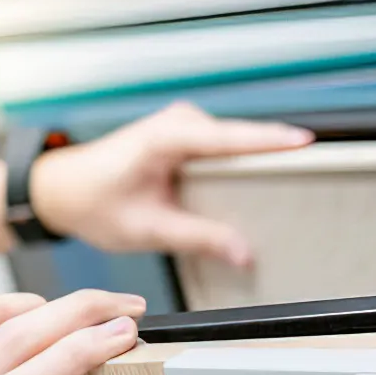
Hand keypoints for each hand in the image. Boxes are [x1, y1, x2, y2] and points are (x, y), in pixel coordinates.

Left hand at [29, 102, 312, 266]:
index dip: (270, 141)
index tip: (307, 143)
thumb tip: (243, 252)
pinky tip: (258, 188)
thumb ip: (198, 238)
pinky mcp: (188, 136)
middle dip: (273, 157)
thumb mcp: (147, 228)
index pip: (231, 138)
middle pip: (241, 139)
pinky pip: (226, 150)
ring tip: (291, 187)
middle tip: (311, 179)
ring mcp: (185, 125)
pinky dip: (242, 167)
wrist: (64, 189)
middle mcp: (179, 122)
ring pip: (236, 144)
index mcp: (167, 137)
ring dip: (258, 164)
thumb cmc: (95, 202)